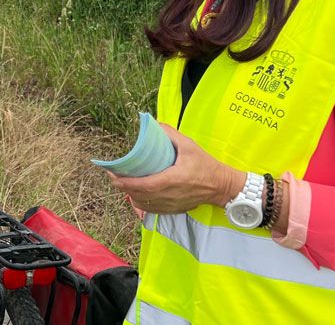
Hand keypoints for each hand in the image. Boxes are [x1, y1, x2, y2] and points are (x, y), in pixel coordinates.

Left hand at [107, 124, 244, 214]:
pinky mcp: (173, 210)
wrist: (221, 186)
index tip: (113, 176)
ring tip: (123, 183)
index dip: (126, 183)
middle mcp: (170, 195)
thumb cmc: (205, 165)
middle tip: (113, 176)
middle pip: (139, 195)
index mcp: (173, 179)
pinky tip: (136, 194)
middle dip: (123, 187)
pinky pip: (151, 209)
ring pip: (143, 204)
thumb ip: (170, 134)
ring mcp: (171, 205)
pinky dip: (140, 202)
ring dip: (130, 195)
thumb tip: (153, 124)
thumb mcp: (189, 145)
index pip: (144, 185)